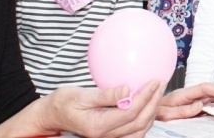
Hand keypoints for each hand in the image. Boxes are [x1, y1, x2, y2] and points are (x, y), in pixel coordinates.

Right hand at [40, 81, 165, 137]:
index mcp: (97, 126)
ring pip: (140, 130)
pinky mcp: (111, 136)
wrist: (52, 116)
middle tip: (160, 84)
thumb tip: (127, 89)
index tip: (153, 82)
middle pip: (139, 123)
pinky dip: (145, 118)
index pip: (130, 112)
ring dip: (152, 111)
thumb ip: (105, 95)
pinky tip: (148, 104)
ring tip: (157, 92)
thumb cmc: (63, 103)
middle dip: (153, 103)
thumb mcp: (80, 95)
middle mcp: (105, 136)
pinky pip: (134, 131)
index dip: (145, 97)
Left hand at [157, 82, 213, 120]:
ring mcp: (189, 100)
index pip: (205, 88)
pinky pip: (205, 103)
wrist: (143, 113)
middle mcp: (188, 95)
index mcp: (183, 94)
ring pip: (209, 96)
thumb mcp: (164, 113)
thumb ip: (181, 110)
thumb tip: (200, 105)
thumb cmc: (152, 112)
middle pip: (210, 90)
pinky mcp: (189, 106)